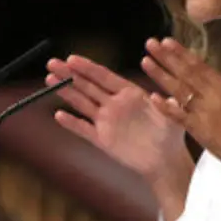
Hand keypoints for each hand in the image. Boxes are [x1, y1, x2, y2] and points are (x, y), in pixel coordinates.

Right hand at [45, 55, 185, 181]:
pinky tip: (59, 115)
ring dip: (66, 92)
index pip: (104, 77)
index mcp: (130, 94)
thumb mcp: (171, 117)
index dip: (87, 67)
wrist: (165, 161)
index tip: (71, 58)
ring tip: (49, 80)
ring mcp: (107, 121)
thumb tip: (157, 96)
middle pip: (88, 86)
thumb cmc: (171, 136)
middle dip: (69, 74)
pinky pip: (84, 129)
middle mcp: (115, 105)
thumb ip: (164, 106)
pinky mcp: (103, 140)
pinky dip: (72, 123)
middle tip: (51, 63)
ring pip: (82, 103)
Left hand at [139, 38, 220, 181]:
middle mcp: (214, 94)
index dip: (181, 52)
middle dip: (166, 56)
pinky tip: (153, 97)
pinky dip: (165, 107)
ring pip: (180, 89)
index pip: (199, 65)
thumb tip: (202, 85)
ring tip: (145, 61)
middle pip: (187, 72)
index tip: (166, 40)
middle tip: (150, 42)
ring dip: (161, 74)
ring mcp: (207, 111)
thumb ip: (219, 93)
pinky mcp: (202, 130)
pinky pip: (180, 116)